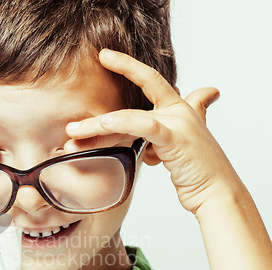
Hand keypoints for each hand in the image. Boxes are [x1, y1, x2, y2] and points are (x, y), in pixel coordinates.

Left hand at [64, 49, 239, 214]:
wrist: (216, 193)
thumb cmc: (196, 173)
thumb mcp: (175, 151)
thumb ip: (160, 140)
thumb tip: (149, 147)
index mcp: (179, 110)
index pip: (150, 81)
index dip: (128, 66)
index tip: (106, 57)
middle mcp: (179, 112)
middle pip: (135, 101)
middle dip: (105, 103)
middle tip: (78, 108)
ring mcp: (179, 123)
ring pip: (130, 118)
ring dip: (97, 127)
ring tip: (72, 134)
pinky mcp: (177, 139)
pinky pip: (145, 127)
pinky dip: (124, 123)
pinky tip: (105, 123)